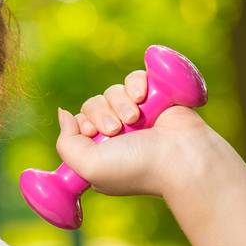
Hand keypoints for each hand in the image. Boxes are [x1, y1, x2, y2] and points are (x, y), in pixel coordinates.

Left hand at [55, 69, 209, 199]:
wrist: (180, 156)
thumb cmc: (136, 167)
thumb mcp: (87, 166)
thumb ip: (66, 143)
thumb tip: (64, 114)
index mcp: (102, 152)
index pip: (79, 123)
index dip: (83, 124)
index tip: (92, 133)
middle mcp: (119, 133)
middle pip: (92, 105)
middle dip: (101, 114)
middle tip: (116, 129)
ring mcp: (138, 114)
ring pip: (112, 91)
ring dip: (120, 103)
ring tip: (136, 119)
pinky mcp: (155, 97)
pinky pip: (134, 78)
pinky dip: (135, 84)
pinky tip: (143, 98)